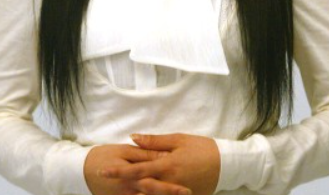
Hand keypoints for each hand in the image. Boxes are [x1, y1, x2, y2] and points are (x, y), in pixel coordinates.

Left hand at [100, 134, 220, 194]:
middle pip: (138, 186)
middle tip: (103, 179)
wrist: (224, 165)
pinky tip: (139, 194)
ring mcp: (174, 193)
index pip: (136, 169)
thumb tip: (133, 138)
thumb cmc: (201, 148)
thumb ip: (154, 141)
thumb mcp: (178, 139)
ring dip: (132, 194)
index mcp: (165, 165)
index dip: (119, 171)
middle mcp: (167, 182)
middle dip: (120, 184)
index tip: (104, 170)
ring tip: (116, 191)